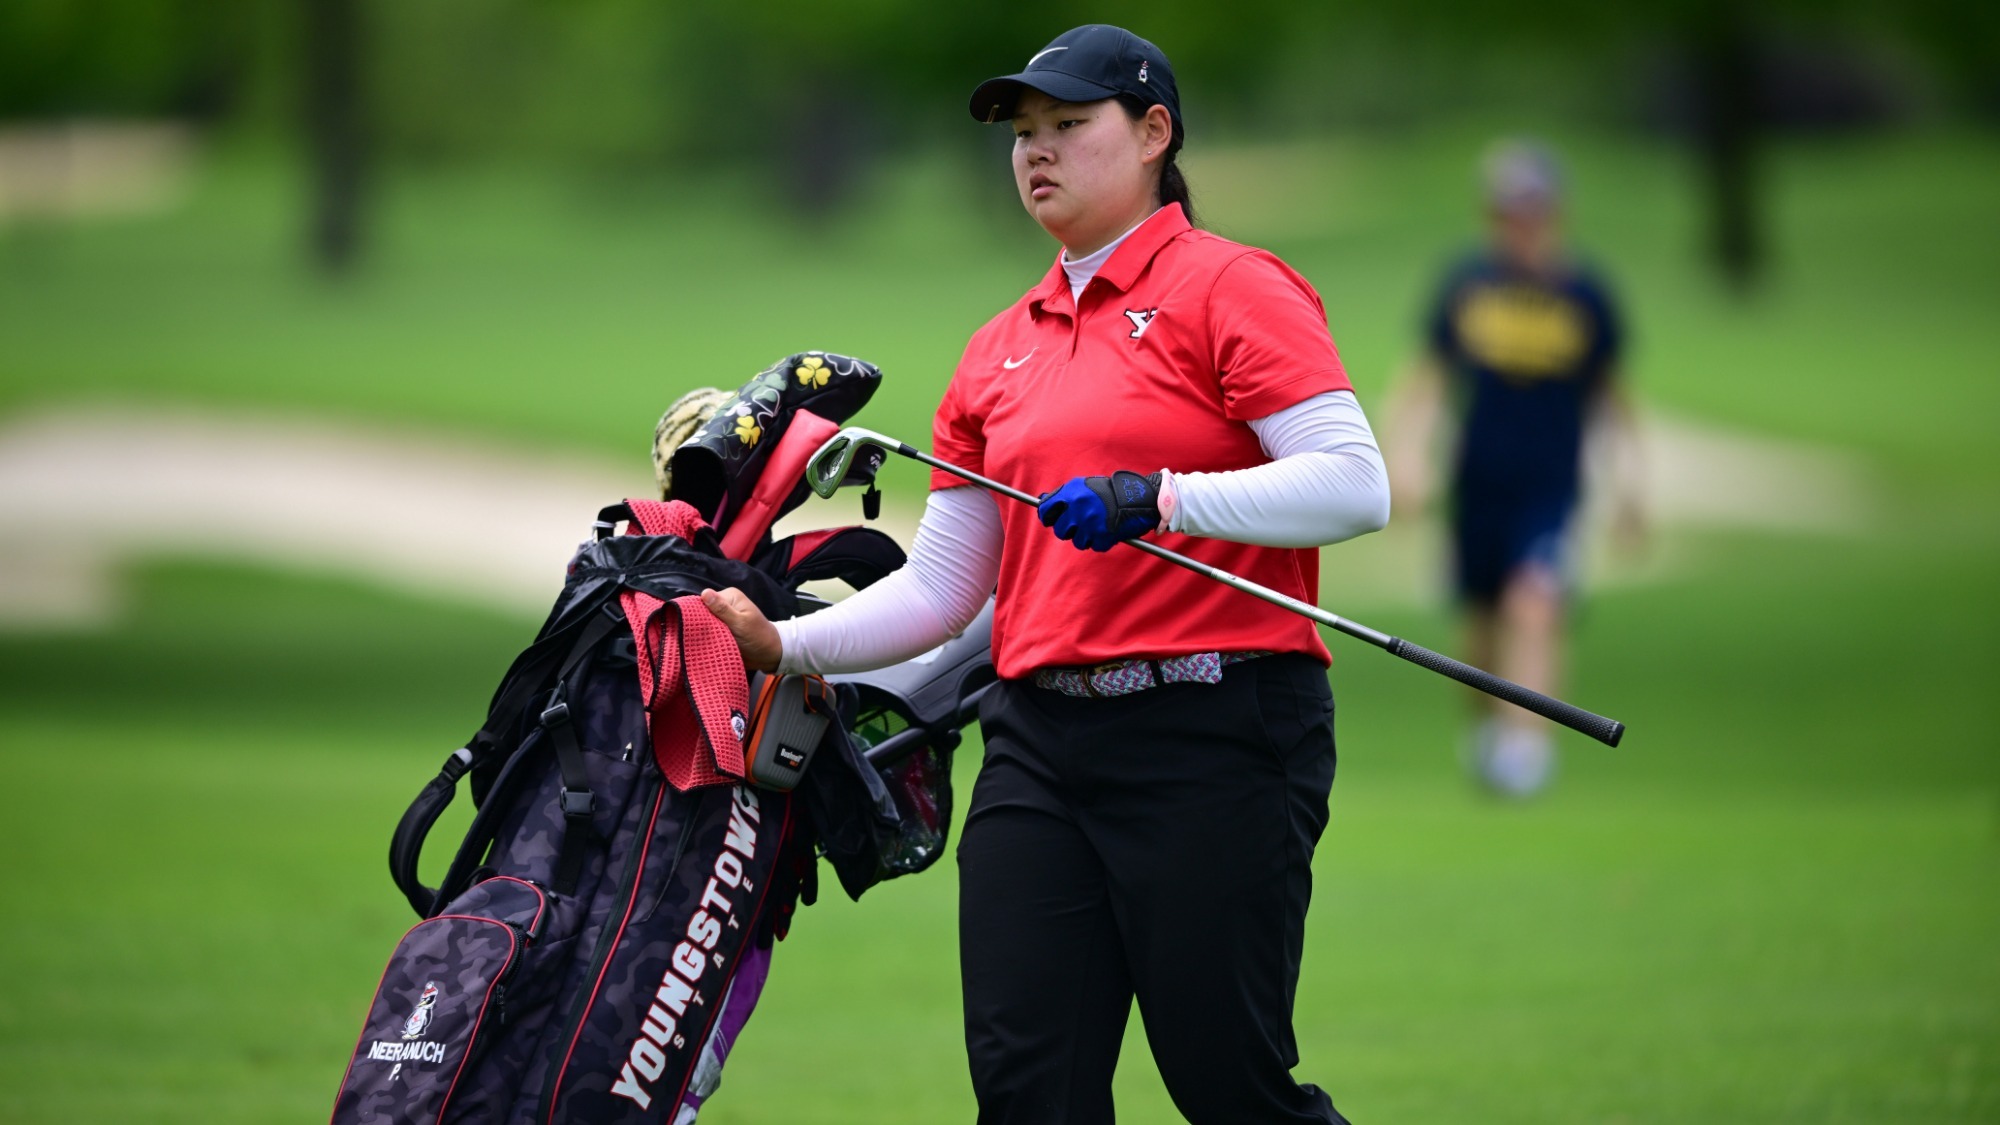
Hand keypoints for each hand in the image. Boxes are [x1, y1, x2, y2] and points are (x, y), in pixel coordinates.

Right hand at [699, 587, 781, 671]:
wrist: (770, 654)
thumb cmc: (758, 636)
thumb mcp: (740, 623)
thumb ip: (722, 609)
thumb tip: (705, 593)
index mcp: (730, 596)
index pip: (704, 601)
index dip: (697, 614)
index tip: (693, 627)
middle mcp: (724, 604)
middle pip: (702, 613)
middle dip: (700, 625)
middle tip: (698, 638)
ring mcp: (722, 618)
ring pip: (704, 624)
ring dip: (703, 634)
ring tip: (700, 643)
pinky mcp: (722, 630)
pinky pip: (709, 633)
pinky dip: (708, 639)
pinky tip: (705, 646)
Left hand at [1037, 471, 1161, 551]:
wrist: (1140, 497)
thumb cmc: (1110, 491)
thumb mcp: (1084, 486)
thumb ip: (1063, 495)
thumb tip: (1041, 502)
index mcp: (1071, 493)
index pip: (1046, 510)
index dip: (1048, 516)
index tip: (1051, 519)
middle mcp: (1078, 509)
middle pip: (1060, 531)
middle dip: (1069, 530)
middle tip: (1080, 525)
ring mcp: (1090, 524)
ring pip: (1077, 542)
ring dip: (1087, 537)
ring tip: (1098, 526)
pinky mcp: (1102, 536)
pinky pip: (1095, 546)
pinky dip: (1102, 542)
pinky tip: (1108, 530)